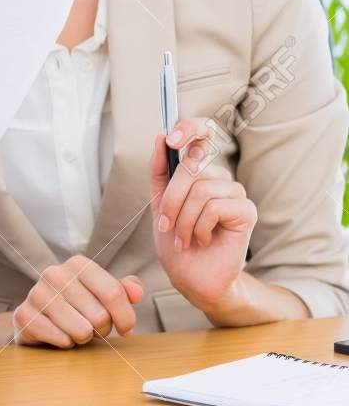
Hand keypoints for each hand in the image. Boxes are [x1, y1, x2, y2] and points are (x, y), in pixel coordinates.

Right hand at [12, 256, 143, 347]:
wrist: (39, 319)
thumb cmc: (79, 306)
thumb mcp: (104, 295)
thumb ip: (124, 290)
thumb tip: (136, 292)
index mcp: (78, 264)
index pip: (114, 293)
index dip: (126, 318)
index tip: (127, 330)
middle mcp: (54, 273)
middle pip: (100, 316)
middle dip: (102, 330)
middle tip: (92, 326)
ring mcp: (36, 293)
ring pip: (82, 330)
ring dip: (83, 337)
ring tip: (75, 329)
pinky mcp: (24, 316)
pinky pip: (62, 340)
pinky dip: (66, 344)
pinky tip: (59, 334)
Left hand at [150, 120, 257, 311]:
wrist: (191, 277)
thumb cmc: (176, 242)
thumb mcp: (158, 203)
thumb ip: (159, 171)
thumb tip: (160, 138)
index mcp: (200, 172)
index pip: (202, 133)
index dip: (189, 128)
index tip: (170, 139)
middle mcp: (220, 177)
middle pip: (192, 166)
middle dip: (171, 199)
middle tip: (166, 224)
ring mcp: (235, 193)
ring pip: (201, 189)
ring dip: (183, 219)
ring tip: (184, 238)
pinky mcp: (246, 211)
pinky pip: (214, 206)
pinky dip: (200, 227)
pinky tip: (203, 239)